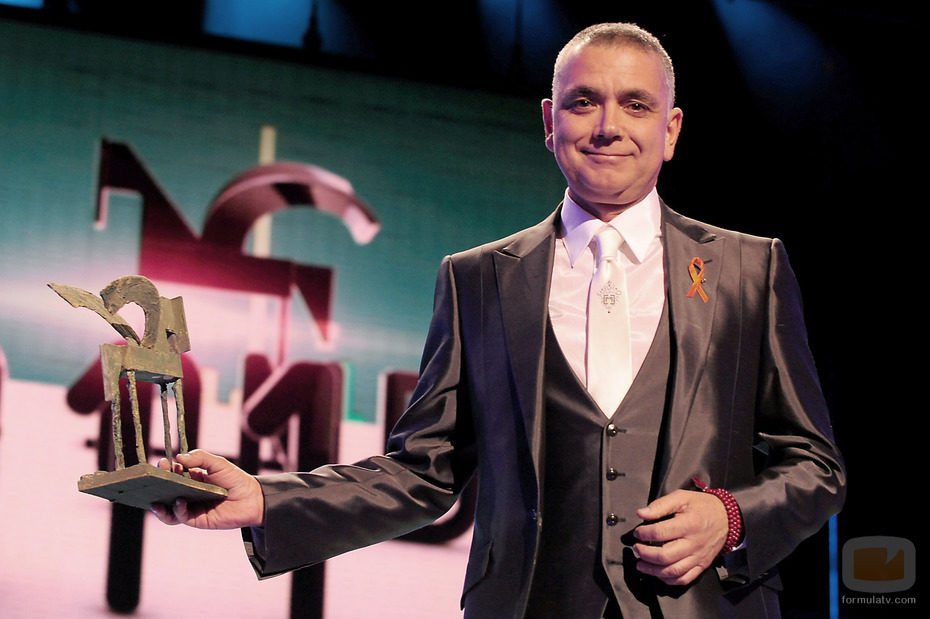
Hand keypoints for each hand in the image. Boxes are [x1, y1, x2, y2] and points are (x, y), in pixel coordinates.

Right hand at [150, 449, 264, 529]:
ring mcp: (190, 507)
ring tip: (156, 499)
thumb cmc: (234, 479)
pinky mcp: (196, 520)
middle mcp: (187, 493)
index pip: (172, 473)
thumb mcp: (218, 463)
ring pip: (168, 509)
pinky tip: (180, 501)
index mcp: (190, 478)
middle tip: (155, 477)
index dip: (165, 468)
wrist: (251, 499)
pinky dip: (177, 510)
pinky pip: (180, 517)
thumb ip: (200, 458)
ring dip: (159, 505)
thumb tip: (179, 457)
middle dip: (158, 485)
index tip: (162, 462)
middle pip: (166, 491)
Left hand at [632, 489, 728, 585]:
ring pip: (673, 571)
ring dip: (653, 570)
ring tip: (641, 564)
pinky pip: (684, 579)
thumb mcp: (682, 497)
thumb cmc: (702, 507)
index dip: (644, 534)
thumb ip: (660, 505)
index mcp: (688, 524)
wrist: (727, 518)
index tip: (637, 532)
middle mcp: (694, 544)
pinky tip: (658, 574)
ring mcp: (698, 557)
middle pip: (665, 556)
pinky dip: (669, 580)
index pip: (660, 533)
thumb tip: (641, 513)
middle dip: (645, 554)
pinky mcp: (701, 565)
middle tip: (637, 548)